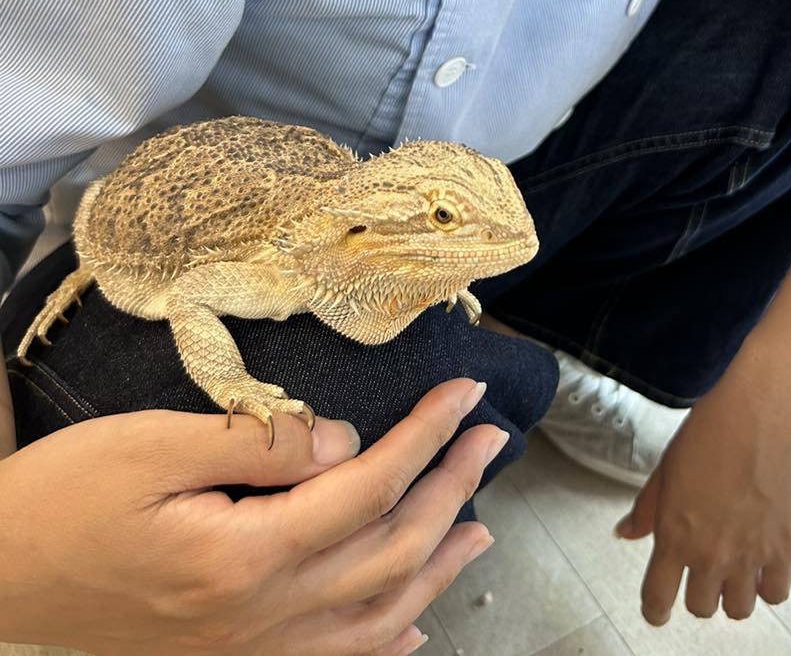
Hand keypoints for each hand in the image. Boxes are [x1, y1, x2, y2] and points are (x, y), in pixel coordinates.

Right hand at [0, 376, 503, 653]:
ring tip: (479, 527)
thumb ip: (258, 442)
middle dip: (449, 490)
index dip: (425, 438)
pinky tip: (410, 624)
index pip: (366, 488)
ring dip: (435, 568)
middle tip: (489, 438)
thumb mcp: (151, 444)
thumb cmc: (64, 499)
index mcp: (241, 554)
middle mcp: (257, 616)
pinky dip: (383, 641)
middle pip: (386, 552)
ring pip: (372, 616)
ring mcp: (245, 650)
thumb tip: (344, 440)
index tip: (465, 397)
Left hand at [613, 363, 790, 623]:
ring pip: (738, 610)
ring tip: (736, 566)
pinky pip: (775, 595)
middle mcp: (710, 556)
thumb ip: (646, 509)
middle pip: (700, 608)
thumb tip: (623, 532)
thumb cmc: (712, 431)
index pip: (657, 600)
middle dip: (698, 593)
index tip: (658, 609)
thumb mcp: (667, 468)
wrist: (765, 413)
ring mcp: (749, 557)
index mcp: (674, 536)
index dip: (655, 610)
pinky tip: (764, 562)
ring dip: (733, 593)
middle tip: (704, 570)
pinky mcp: (785, 551)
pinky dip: (768, 586)